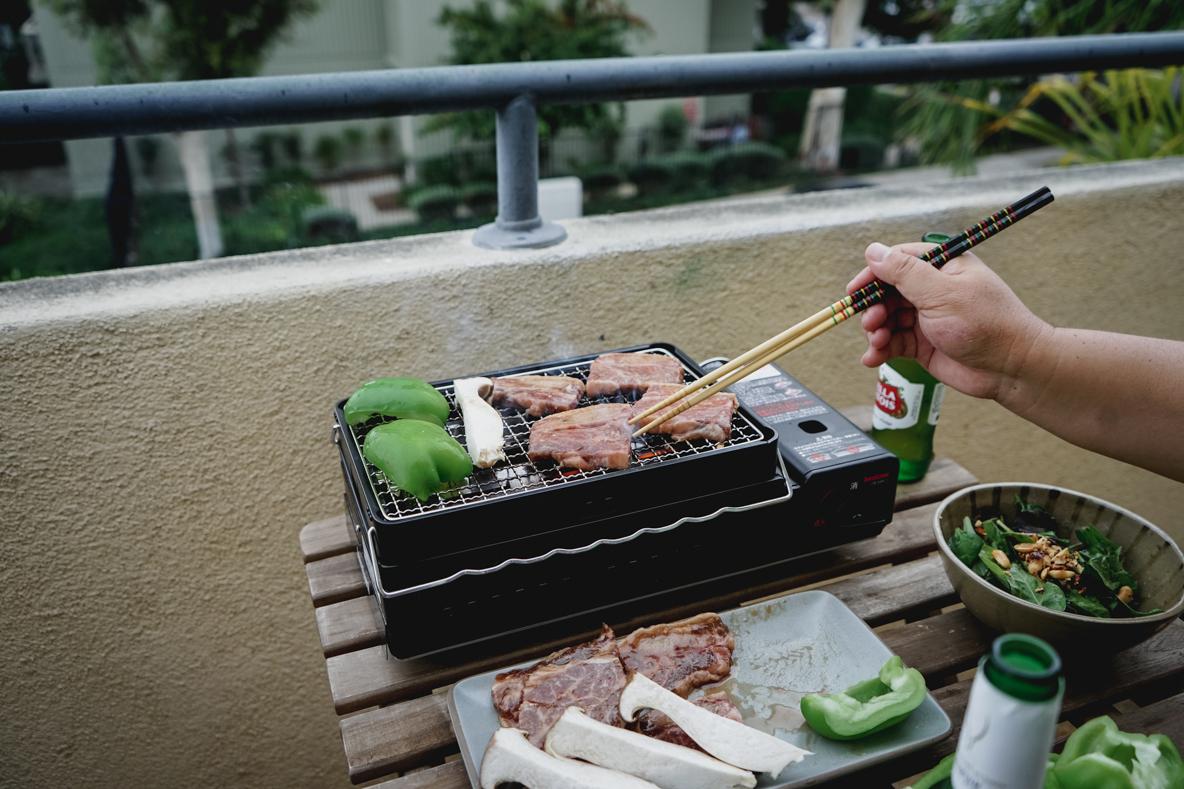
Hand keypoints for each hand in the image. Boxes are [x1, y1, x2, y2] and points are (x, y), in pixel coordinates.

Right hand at [847, 242, 1049, 400]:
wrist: (1010, 369)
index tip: (855, 290)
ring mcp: (927, 318)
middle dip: (874, 307)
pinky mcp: (923, 344)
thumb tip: (873, 251)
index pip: (899, 261)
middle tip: (871, 322)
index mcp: (943, 267)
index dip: (874, 275)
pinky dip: (880, 350)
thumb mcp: (941, 293)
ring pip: (887, 318)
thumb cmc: (985, 324)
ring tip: (877, 341)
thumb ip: (904, 273)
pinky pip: (892, 343)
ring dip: (876, 330)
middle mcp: (933, 290)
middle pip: (888, 291)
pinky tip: (872, 358)